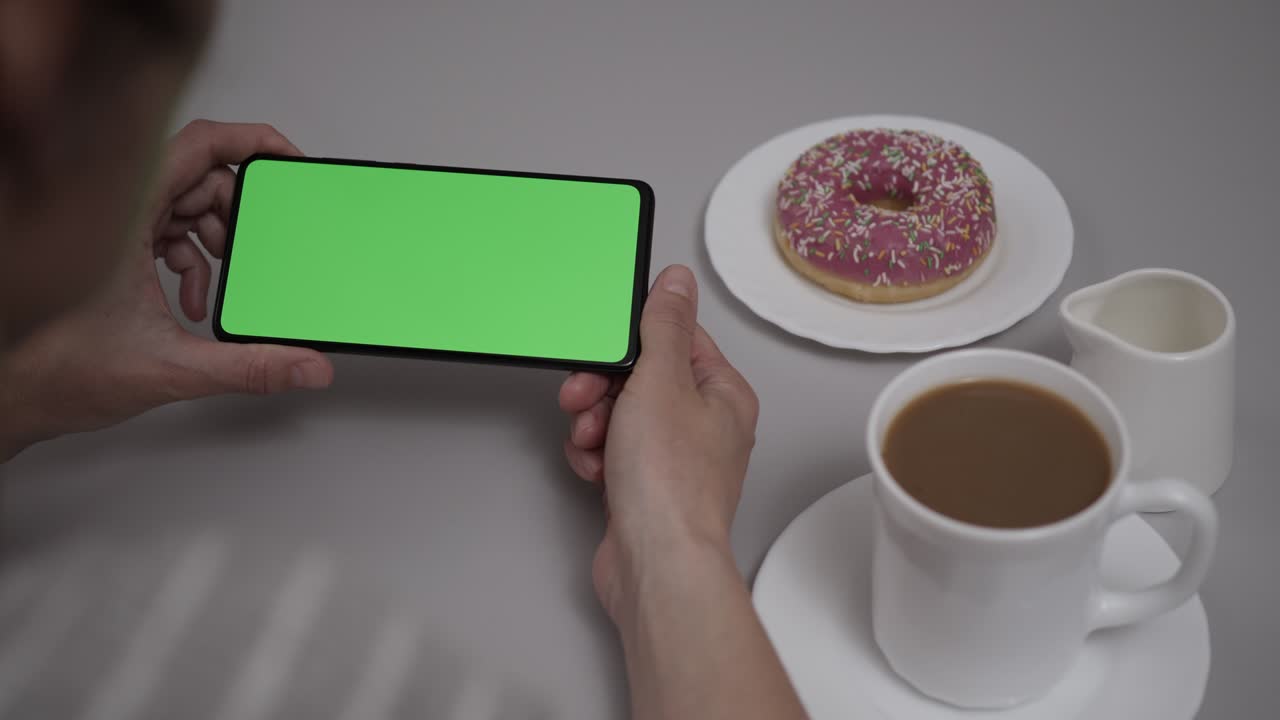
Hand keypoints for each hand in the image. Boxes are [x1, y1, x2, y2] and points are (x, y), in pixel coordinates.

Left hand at [0, 120, 333, 459]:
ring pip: (184, 204)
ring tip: (222, 281)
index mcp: (124, 217)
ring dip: (213, 240)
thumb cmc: (60, 370)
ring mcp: (112, 227)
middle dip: (235, 213)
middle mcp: (117, 212)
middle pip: (198, 176)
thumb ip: (250, 367)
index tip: (287, 158)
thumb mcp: (173, 368)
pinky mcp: (112, 247)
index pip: (197, 146)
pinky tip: (193, 301)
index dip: (250, 141)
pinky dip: (192, 261)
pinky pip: (167, 231)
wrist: (17, 394)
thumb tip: (307, 366)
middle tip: (256, 247)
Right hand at [558, 265, 758, 622]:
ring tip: (593, 441)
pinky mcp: (643, 487)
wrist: (657, 563)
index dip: (633, 341)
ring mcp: (673, 458)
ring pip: (618, 415)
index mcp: (722, 393)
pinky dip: (594, 457)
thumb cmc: (671, 483)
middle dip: (602, 388)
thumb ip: (665, 326)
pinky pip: (610, 451)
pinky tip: (595, 469)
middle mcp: (704, 425)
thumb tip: (676, 282)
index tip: (605, 345)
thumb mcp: (662, 382)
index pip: (676, 339)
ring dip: (594, 423)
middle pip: (640, 378)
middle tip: (583, 397)